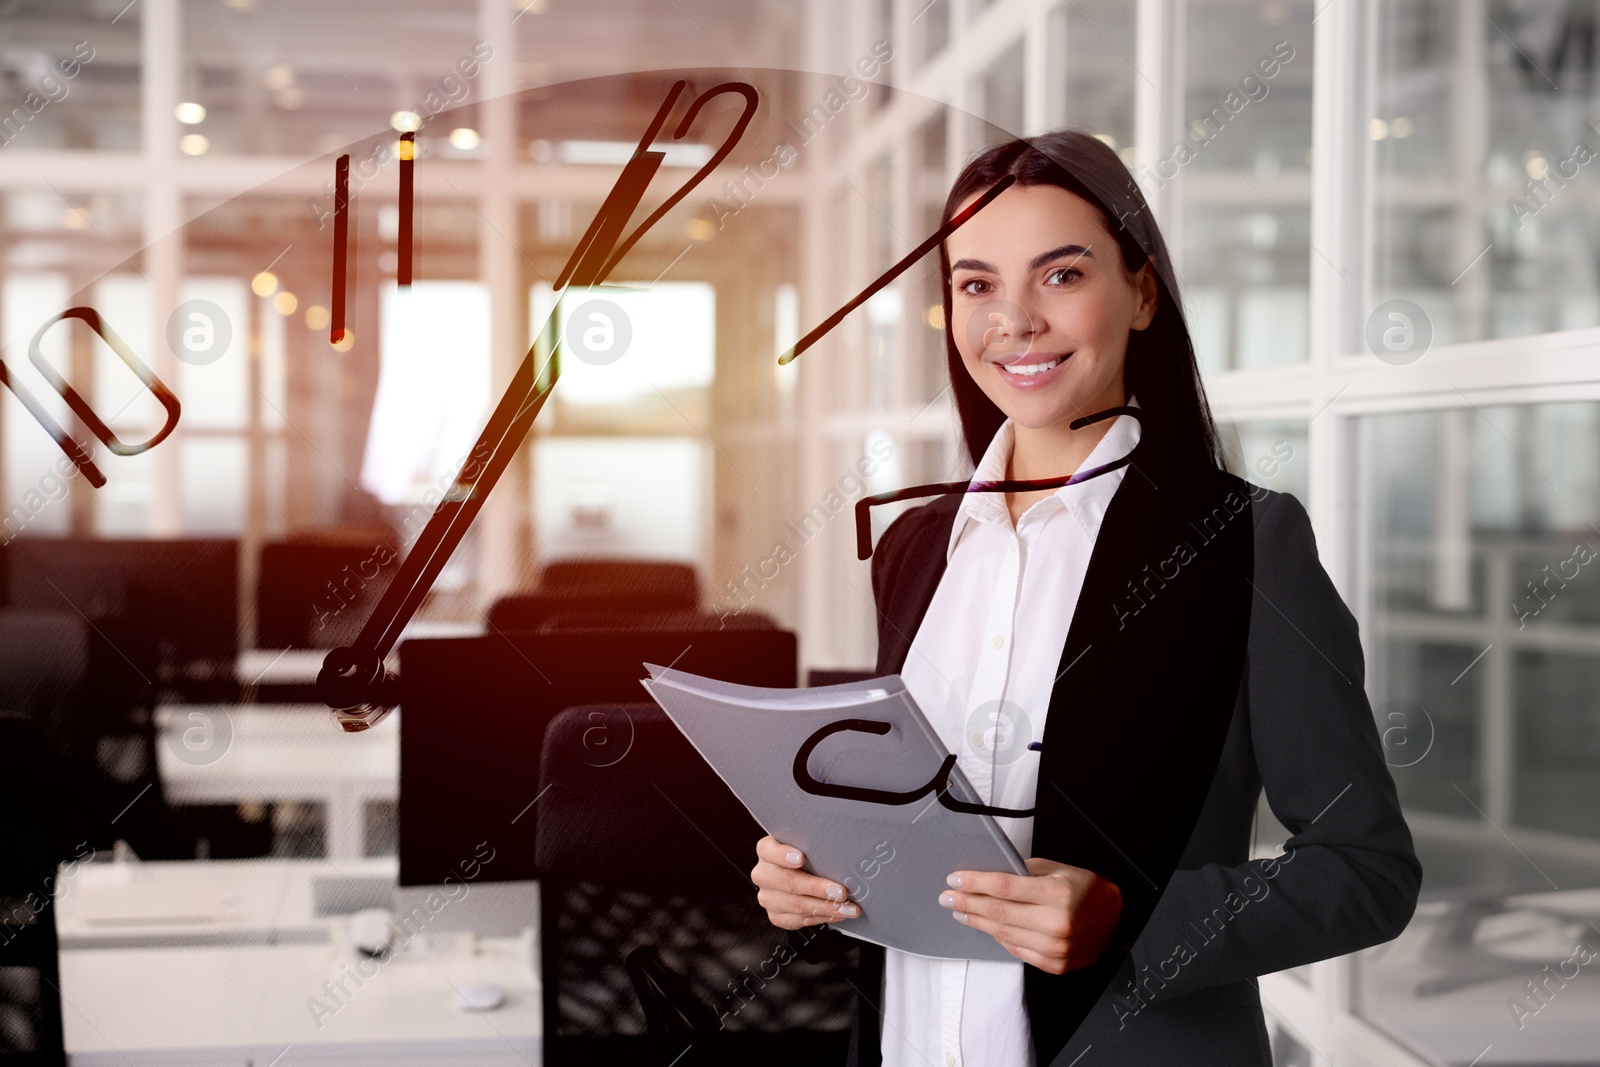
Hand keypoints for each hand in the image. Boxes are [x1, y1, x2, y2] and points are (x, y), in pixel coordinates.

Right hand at [750, 835, 862, 929]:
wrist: (802, 873)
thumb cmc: (809, 854)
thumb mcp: (807, 843)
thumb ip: (814, 844)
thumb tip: (840, 848)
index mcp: (766, 850)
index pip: (769, 851)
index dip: (784, 855)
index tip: (801, 858)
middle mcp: (763, 874)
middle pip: (789, 882)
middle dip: (818, 888)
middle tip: (841, 892)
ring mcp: (767, 897)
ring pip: (797, 905)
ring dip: (827, 907)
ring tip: (848, 907)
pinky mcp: (775, 916)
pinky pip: (800, 920)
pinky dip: (822, 917)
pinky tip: (838, 914)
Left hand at [938, 858, 1121, 973]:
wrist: (1114, 919)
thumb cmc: (1084, 889)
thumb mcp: (1057, 869)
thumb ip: (1024, 873)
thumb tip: (988, 876)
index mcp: (1057, 893)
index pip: (1004, 887)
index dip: (975, 883)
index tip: (955, 879)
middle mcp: (1056, 923)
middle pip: (999, 912)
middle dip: (967, 903)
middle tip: (946, 898)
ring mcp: (1055, 948)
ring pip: (1004, 934)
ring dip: (977, 922)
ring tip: (960, 912)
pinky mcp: (1054, 964)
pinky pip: (1016, 950)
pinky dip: (998, 937)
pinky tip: (986, 927)